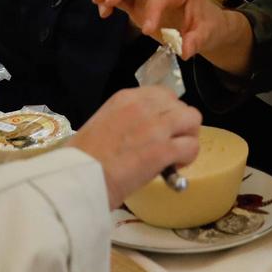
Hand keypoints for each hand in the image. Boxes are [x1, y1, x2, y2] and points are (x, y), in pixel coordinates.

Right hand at [70, 86, 201, 209]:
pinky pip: (191, 146)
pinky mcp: (163, 149)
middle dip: (180, 124)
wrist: (78, 177)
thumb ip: (126, 122)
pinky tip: (173, 167)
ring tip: (176, 154)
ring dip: (188, 137)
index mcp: (125, 98)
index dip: (166, 113)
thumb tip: (141, 134)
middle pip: (181, 105)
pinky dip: (187, 158)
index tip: (160, 130)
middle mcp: (144, 106)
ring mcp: (156, 126)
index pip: (162, 94)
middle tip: (170, 143)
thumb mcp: (102, 124)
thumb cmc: (82, 158)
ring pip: (192, 119)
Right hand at [91, 0, 249, 72]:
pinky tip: (103, 12)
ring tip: (98, 2)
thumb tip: (185, 51)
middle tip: (109, 0)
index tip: (148, 31)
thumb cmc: (209, 24)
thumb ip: (196, 40)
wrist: (208, 23)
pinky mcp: (137, 1)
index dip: (153, 11)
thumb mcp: (208, 33)